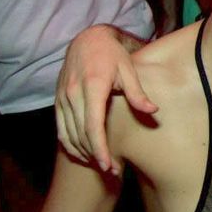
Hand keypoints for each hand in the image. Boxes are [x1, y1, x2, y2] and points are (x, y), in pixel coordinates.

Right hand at [54, 25, 155, 173]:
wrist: (87, 40)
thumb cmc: (112, 55)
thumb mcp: (129, 69)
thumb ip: (138, 93)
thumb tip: (153, 111)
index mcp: (93, 86)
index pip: (93, 125)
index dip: (99, 148)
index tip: (106, 165)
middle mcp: (73, 93)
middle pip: (80, 134)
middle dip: (94, 155)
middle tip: (110, 170)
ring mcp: (62, 97)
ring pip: (68, 134)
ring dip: (82, 153)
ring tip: (99, 165)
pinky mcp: (57, 100)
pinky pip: (60, 128)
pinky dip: (69, 144)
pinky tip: (83, 153)